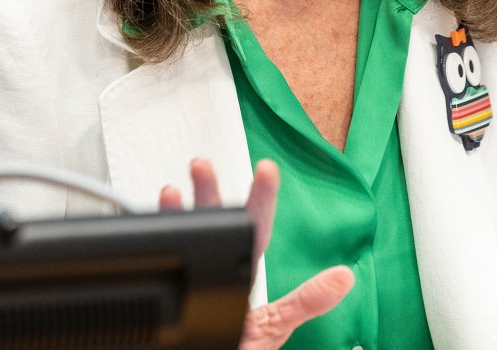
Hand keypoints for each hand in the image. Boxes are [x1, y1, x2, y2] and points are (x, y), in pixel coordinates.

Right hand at [159, 158, 353, 349]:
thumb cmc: (242, 347)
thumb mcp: (276, 326)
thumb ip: (306, 301)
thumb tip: (344, 278)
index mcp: (243, 269)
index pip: (255, 225)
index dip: (261, 196)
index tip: (267, 169)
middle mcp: (215, 266)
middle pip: (211, 221)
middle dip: (206, 191)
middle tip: (201, 166)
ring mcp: (189, 275)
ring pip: (182, 237)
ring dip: (174, 213)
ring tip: (170, 192)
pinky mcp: (170, 288)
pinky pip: (159, 261)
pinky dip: (152, 241)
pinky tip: (152, 227)